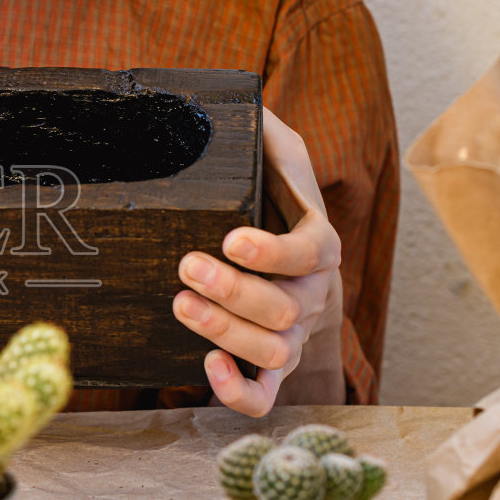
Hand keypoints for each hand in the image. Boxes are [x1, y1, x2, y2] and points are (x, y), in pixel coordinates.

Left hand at [170, 110, 340, 416]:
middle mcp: (312, 294)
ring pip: (273, 351)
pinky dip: (238, 391)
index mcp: (318, 243)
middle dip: (233, 291)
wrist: (262, 240)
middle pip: (286, 309)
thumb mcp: (267, 147)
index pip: (310, 255)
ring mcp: (291, 334)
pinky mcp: (266, 363)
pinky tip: (206, 366)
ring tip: (181, 302)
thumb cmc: (262, 191)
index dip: (272, 253)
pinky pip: (264, 395)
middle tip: (187, 265)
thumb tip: (234, 104)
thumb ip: (261, 127)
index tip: (229, 239)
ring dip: (225, 332)